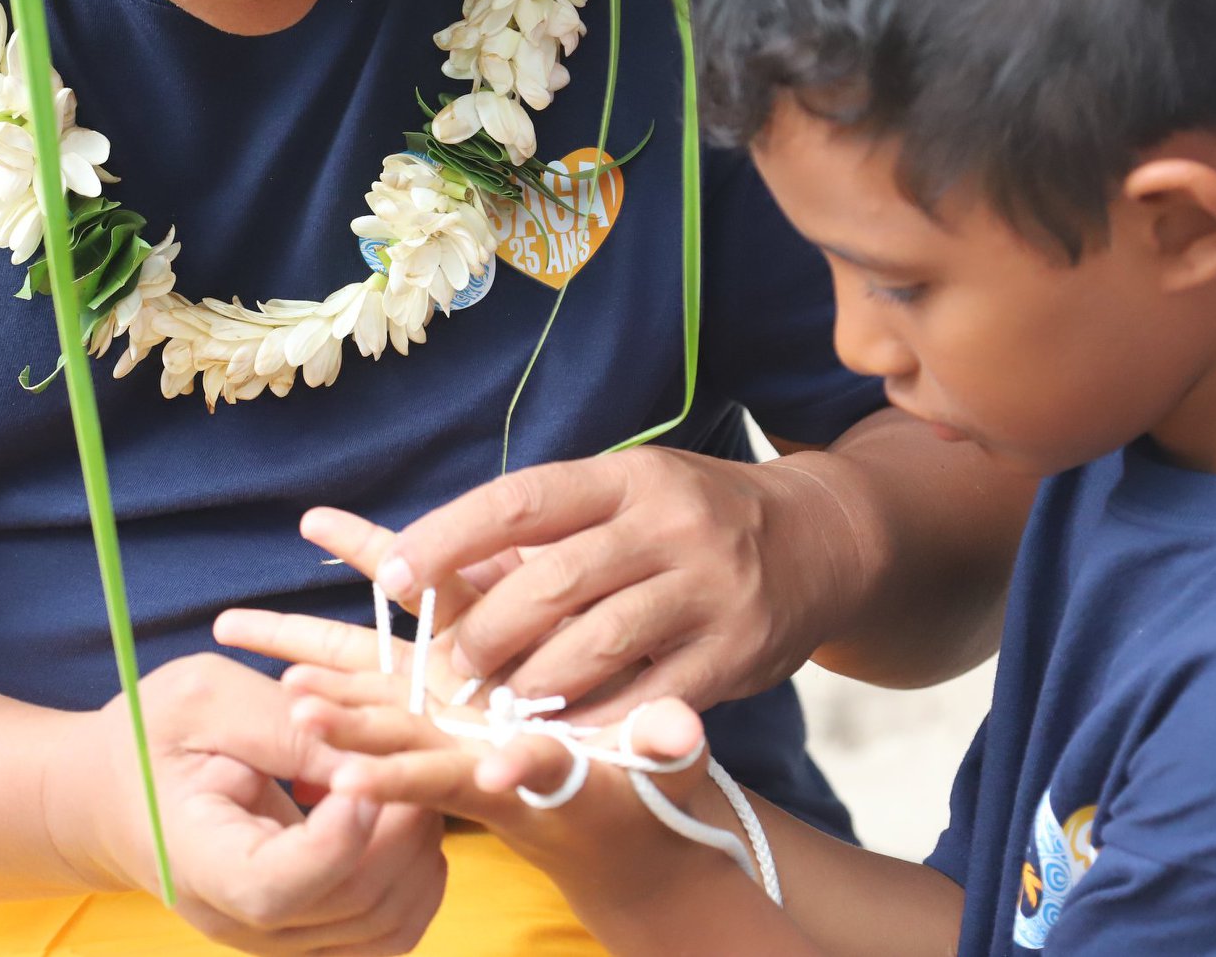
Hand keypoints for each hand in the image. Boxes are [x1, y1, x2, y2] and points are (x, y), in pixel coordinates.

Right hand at [54, 654, 445, 955]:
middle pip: (351, 905)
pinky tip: (401, 819)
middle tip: (403, 756)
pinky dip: (417, 879)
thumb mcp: (201, 698)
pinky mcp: (309, 934)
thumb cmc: (152, 738)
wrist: (115, 796)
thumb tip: (365, 756)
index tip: (357, 768)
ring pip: (386, 926)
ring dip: (419, 852)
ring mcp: (278, 938)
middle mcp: (240, 921)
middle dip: (401, 826)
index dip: (339, 834)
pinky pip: (389, 931)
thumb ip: (283, 723)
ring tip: (402, 782)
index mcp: (199, 861)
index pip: (279, 887)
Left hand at [212, 606, 743, 913]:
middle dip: (365, 740)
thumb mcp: (665, 771)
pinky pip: (387, 697)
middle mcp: (483, 764)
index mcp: (531, 773)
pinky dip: (342, 684)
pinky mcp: (447, 722)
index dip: (464, 765)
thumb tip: (680, 731)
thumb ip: (666, 745)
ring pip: (389, 724)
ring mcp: (460, 745)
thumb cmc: (649, 797)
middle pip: (416, 752)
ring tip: (285, 689)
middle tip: (310, 722)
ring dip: (337, 712)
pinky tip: (290, 669)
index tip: (444, 764)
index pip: (492, 769)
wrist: (614, 830)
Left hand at [368, 447, 875, 717]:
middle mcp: (668, 525)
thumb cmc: (693, 517)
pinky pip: (652, 699)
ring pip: (596, 645)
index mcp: (628, 477)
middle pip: (552, 581)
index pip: (520, 500)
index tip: (391, 575)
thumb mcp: (628, 494)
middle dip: (485, 633)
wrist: (824, 538)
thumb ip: (546, 527)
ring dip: (531, 686)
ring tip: (489, 710)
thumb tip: (428, 557)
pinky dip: (597, 725)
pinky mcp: (736, 651)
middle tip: (445, 669)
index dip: (447, 538)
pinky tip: (558, 739)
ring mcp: (707, 588)